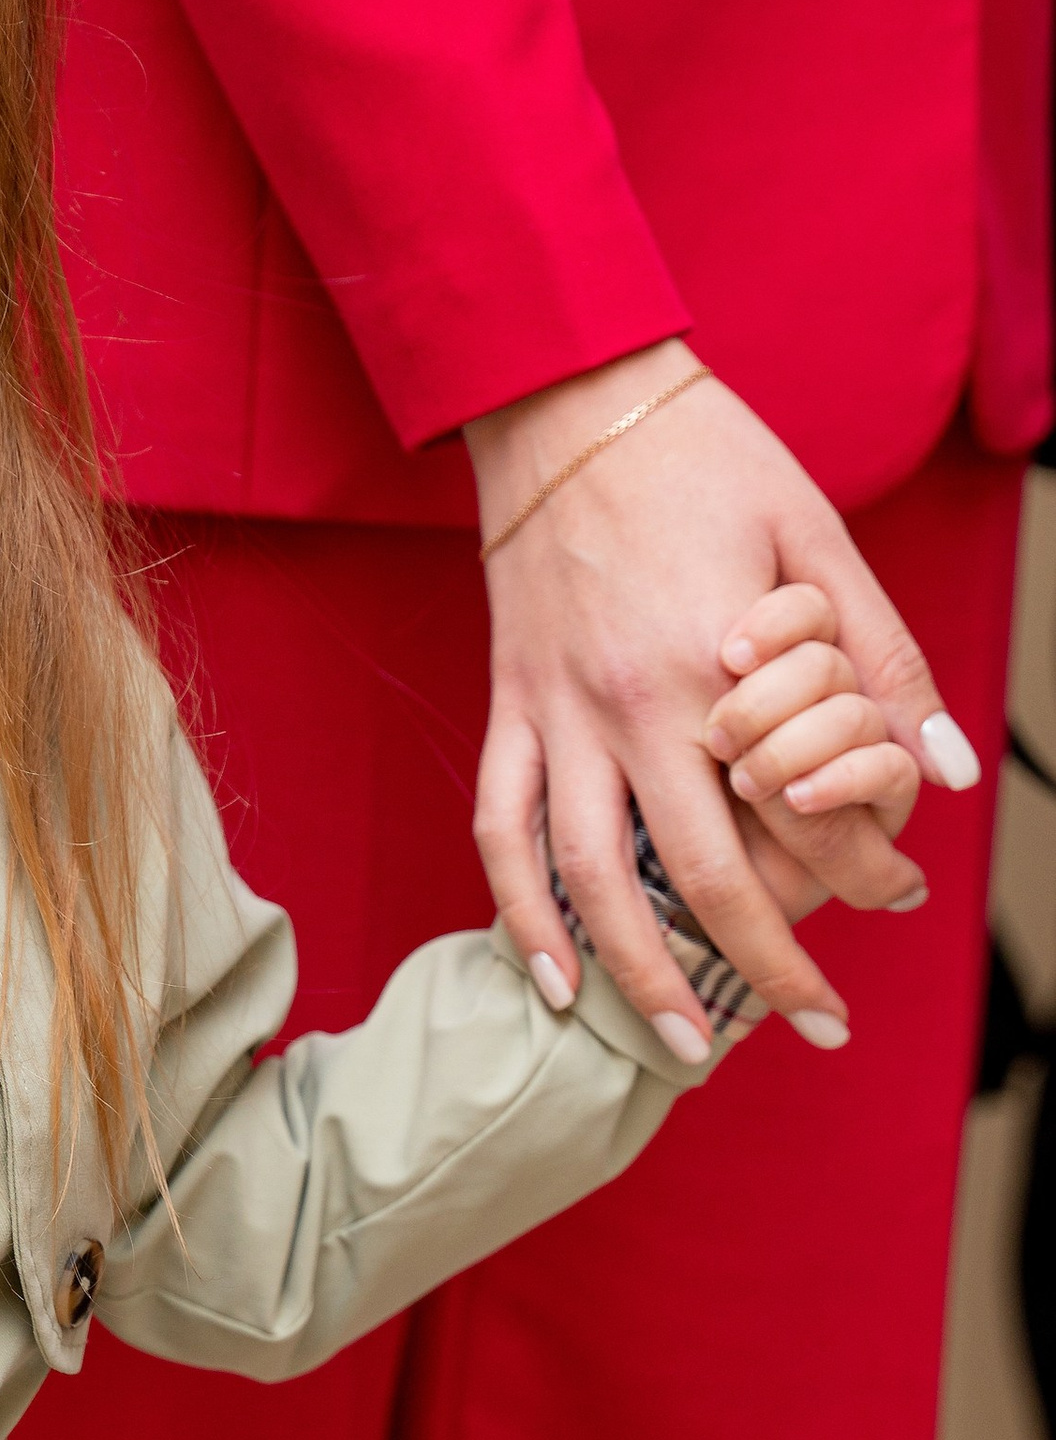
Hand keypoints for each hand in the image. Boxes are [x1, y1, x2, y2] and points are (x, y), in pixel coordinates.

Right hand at [468, 340, 974, 1060]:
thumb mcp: (816, 536)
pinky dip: (525, 911)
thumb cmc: (702, 455)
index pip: (791, 816)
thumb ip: (878, 658)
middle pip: (694, 880)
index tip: (897, 903)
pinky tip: (557, 975)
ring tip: (686, 1043)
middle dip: (762, 970)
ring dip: (640, 975)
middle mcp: (629, 706)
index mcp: (716, 664)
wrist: (566, 396)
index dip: (855, 878)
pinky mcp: (508, 704)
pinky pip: (502, 829)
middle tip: (816, 1028)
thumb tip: (937, 770)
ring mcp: (555, 712)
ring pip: (589, 879)